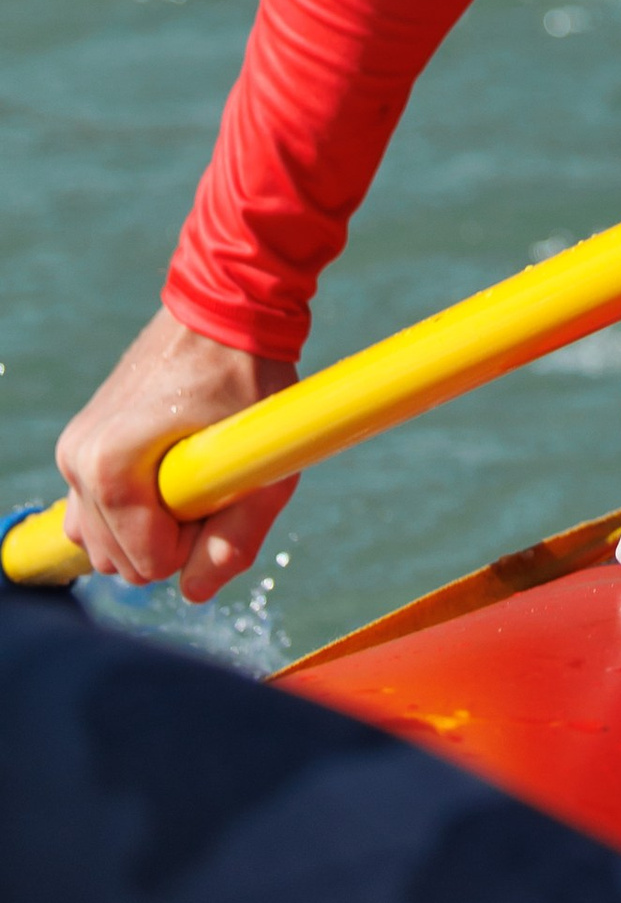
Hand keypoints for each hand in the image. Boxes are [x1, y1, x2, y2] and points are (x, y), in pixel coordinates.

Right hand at [56, 304, 296, 599]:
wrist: (228, 309)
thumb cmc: (251, 382)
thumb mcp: (263, 466)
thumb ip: (236, 539)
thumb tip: (196, 592)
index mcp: (110, 468)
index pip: (147, 564)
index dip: (196, 540)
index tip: (223, 490)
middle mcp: (78, 462)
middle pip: (118, 561)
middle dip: (170, 537)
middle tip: (212, 478)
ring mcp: (74, 452)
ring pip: (103, 541)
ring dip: (150, 524)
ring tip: (192, 468)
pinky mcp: (81, 443)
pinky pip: (97, 511)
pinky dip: (133, 506)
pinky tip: (170, 463)